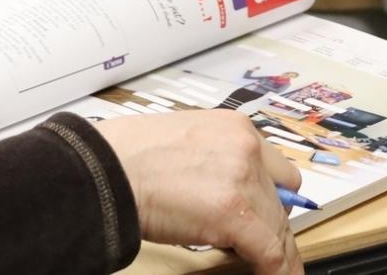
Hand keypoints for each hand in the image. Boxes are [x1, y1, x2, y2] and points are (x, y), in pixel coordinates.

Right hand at [94, 111, 302, 274]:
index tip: (269, 214)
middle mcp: (246, 147)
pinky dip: (276, 269)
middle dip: (268, 221)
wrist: (106, 168)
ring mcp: (244, 178)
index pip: (275, 168)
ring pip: (278, 226)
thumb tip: (222, 185)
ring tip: (266, 266)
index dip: (271, 197)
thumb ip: (213, 156)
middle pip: (281, 198)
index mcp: (234, 127)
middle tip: (255, 241)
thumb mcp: (184, 139)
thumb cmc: (127, 154)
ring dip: (272, 248)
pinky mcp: (236, 213)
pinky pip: (271, 252)